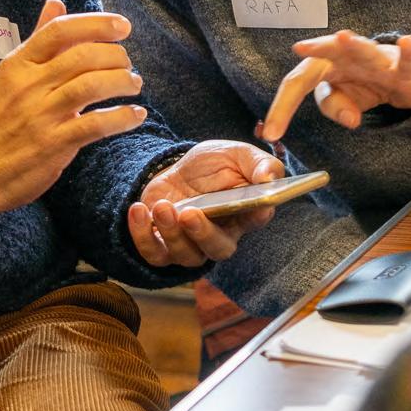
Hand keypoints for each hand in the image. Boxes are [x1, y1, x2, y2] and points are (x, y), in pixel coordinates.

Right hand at [0, 0, 146, 221]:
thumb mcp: (10, 75)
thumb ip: (37, 38)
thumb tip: (55, 1)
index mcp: (17, 64)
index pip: (59, 30)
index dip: (96, 23)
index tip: (123, 26)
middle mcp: (28, 86)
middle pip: (82, 56)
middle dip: (115, 56)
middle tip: (127, 63)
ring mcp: (40, 115)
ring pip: (90, 86)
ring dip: (121, 81)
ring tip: (134, 84)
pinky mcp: (52, 145)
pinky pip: (94, 124)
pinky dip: (121, 117)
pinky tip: (135, 115)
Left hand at [128, 141, 283, 267]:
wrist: (178, 167)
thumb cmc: (215, 164)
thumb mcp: (238, 154)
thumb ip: (260, 164)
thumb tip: (271, 178)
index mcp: (245, 214)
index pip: (257, 219)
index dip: (256, 215)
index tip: (255, 206)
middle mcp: (220, 235)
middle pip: (218, 249)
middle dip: (203, 234)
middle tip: (189, 214)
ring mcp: (191, 244)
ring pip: (185, 255)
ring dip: (172, 233)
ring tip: (163, 206)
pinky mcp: (163, 244)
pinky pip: (153, 253)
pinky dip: (142, 235)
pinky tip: (139, 210)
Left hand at [258, 29, 410, 142]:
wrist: (401, 81)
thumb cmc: (364, 85)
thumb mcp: (343, 102)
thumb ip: (335, 108)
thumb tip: (351, 120)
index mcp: (324, 66)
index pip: (299, 83)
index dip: (283, 108)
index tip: (271, 134)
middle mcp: (347, 56)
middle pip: (328, 52)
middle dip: (316, 48)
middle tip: (300, 48)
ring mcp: (375, 59)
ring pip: (364, 50)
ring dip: (354, 44)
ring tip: (343, 37)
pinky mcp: (402, 68)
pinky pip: (405, 61)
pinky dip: (407, 53)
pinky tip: (407, 42)